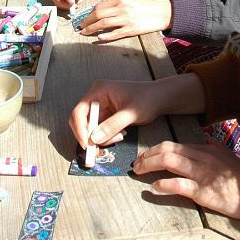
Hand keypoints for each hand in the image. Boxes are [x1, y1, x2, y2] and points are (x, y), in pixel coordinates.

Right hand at [70, 73, 206, 148]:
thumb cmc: (147, 99)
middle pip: (81, 121)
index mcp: (99, 90)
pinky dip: (106, 137)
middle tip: (98, 149)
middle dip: (89, 136)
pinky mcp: (106, 116)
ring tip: (119, 137)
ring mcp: (101, 107)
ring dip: (101, 138)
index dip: (79, 128)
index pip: (79, 111)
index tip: (86, 144)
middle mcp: (97, 98)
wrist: (159, 98)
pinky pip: (99, 130)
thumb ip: (112, 125)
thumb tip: (93, 139)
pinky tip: (121, 134)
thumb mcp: (130, 113)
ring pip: (90, 129)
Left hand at [78, 0, 172, 41]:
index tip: (84, 18)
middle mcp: (121, 8)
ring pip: (103, 24)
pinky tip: (98, 38)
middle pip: (98, 14)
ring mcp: (126, 19)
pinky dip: (105, 37)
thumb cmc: (146, 7)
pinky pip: (114, 34)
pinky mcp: (131, 29)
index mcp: (120, 0)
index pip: (99, 6)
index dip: (89, 13)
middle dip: (86, 21)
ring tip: (84, 33)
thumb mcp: (129, 1)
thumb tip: (101, 10)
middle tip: (80, 26)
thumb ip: (116, 5)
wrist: (161, 12)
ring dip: (91, 29)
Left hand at [132, 140, 239, 221]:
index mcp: (204, 150)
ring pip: (170, 162)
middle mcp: (201, 158)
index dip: (154, 149)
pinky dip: (163, 185)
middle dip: (147, 155)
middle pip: (167, 150)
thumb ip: (214, 147)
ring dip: (149, 166)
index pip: (173, 144)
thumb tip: (205, 139)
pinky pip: (179, 185)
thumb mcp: (227, 156)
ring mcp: (201, 174)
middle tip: (136, 164)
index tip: (144, 156)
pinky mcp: (203, 192)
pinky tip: (153, 188)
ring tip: (138, 172)